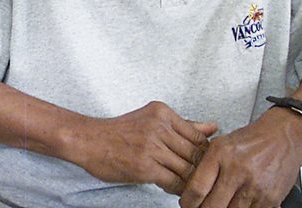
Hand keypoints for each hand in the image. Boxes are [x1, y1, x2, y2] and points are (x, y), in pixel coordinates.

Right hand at [69, 101, 215, 195]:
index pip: (199, 136)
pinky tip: (171, 187)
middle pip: (195, 153)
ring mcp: (152, 147)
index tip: (200, 162)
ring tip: (185, 184)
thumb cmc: (119, 132)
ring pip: (187, 169)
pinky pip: (174, 182)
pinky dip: (177, 188)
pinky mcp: (146, 166)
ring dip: (189, 181)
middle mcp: (159, 126)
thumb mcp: (151, 120)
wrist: (88, 141)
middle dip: (199, 169)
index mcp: (163, 112)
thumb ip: (184, 125)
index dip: (203, 154)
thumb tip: (214, 126)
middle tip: (197, 177)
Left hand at [179, 108, 301, 207]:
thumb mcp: (221, 144)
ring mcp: (255, 187)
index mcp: (221, 155)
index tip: (187, 204)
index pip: (197, 188)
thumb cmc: (251, 140)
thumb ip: (205, 166)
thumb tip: (190, 189)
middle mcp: (237, 171)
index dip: (188, 202)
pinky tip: (236, 204)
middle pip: (212, 206)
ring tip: (219, 204)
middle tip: (200, 207)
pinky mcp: (270, 198)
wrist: (283, 137)